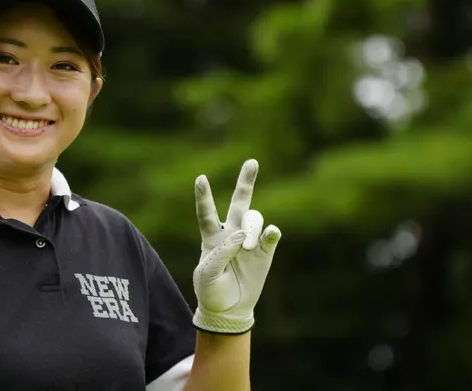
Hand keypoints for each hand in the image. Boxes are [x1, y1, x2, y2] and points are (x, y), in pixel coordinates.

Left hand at [192, 159, 281, 333]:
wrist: (229, 310)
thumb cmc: (211, 291)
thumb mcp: (207, 274)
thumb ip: (221, 253)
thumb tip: (242, 235)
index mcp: (211, 237)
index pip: (206, 213)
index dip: (204, 196)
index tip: (200, 178)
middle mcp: (231, 233)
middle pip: (239, 202)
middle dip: (246, 182)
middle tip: (252, 161)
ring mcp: (250, 240)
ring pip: (254, 219)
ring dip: (252, 230)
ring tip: (248, 248)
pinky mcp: (265, 251)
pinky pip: (271, 234)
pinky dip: (270, 232)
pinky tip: (269, 234)